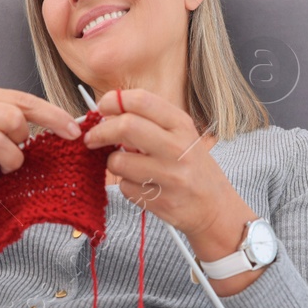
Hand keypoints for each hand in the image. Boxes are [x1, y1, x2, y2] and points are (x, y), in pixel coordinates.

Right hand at [0, 87, 81, 251]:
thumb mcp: (11, 136)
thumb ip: (31, 124)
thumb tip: (72, 127)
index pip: (24, 100)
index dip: (52, 116)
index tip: (74, 133)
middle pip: (10, 117)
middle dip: (22, 142)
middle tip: (18, 154)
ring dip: (10, 162)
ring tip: (5, 168)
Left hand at [82, 88, 255, 254]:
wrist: (215, 207)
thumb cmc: (192, 167)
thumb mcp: (181, 136)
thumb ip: (149, 122)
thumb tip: (107, 115)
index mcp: (181, 125)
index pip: (140, 100)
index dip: (113, 101)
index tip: (102, 109)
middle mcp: (178, 148)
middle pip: (125, 126)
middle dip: (100, 132)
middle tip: (92, 138)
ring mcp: (169, 176)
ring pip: (118, 161)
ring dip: (113, 163)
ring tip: (127, 166)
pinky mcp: (159, 200)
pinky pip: (124, 187)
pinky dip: (126, 185)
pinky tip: (142, 185)